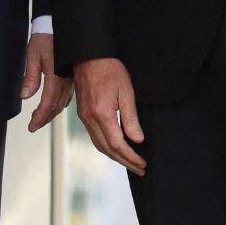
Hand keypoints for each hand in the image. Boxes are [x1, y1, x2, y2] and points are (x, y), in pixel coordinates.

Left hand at [21, 33, 73, 131]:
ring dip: (51, 112)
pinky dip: (59, 103)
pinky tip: (53, 104)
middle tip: (34, 125)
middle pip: (56, 106)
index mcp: (56, 77)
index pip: (47, 104)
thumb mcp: (33, 55)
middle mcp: (66, 81)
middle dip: (44, 118)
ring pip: (63, 102)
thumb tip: (25, 96)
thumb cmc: (46, 37)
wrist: (60, 24)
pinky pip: (67, 95)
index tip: (31, 127)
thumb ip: (30, 77)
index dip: (39, 118)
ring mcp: (72, 79)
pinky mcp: (73, 76)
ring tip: (40, 117)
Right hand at [73, 57, 145, 175]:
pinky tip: (115, 147)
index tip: (142, 164)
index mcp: (102, 114)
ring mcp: (84, 117)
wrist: (88, 56)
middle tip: (139, 168)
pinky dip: (106, 146)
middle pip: (107, 149)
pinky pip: (94, 136)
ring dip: (115, 156)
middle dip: (124, 161)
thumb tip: (137, 139)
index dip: (131, 157)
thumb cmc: (109, 69)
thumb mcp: (126, 91)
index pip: (118, 144)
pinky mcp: (82, 113)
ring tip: (130, 162)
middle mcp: (90, 119)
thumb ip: (131, 118)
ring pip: (99, 145)